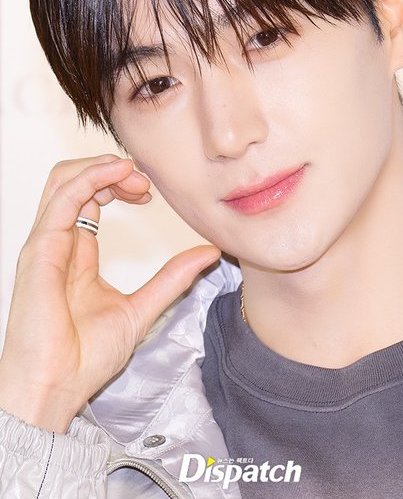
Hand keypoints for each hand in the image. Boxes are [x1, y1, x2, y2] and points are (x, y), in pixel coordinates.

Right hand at [0, 154, 220, 431]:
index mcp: (77, 251)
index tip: (149, 193)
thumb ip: (173, 278)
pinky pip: (62, 197)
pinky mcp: (41, 248)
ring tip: (133, 173)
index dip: (120, 183)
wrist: (57, 388)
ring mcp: (47, 242)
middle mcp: (60, 241)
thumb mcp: (143, 308)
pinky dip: (91, 177)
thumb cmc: (84, 358)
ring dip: (101, 166)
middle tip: (145, 181)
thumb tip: (208, 253)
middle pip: (77, 180)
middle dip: (113, 169)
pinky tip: (118, 175)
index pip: (92, 197)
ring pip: (65, 179)